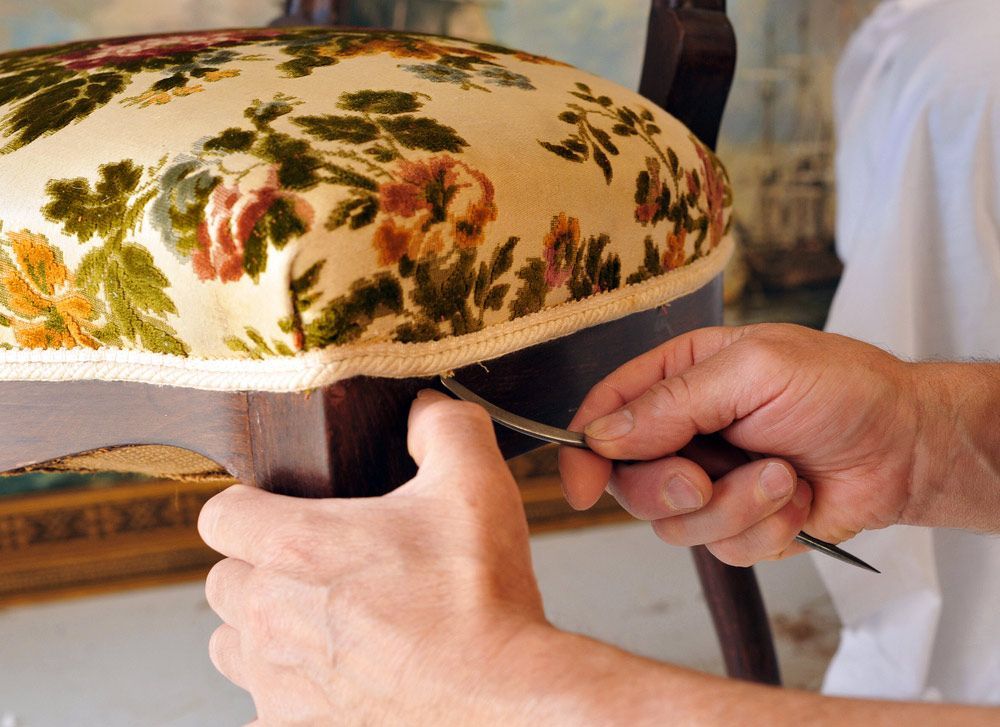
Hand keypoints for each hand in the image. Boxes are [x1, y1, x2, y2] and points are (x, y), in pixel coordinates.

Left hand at [198, 390, 551, 725]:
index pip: (219, 514)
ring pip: (232, 647)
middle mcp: (270, 615)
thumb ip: (443, 427)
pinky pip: (262, 710)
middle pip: (223, 582)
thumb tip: (425, 407)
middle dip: (261, 572)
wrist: (502, 698)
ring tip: (324, 627)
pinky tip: (338, 682)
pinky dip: (289, 695)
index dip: (251, 508)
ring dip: (265, 634)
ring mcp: (276, 683)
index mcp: (296, 547)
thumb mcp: (474, 483)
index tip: (285, 514)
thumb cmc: (481, 598)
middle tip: (322, 572)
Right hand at [559, 324, 923, 565]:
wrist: (907, 448)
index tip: (582, 487)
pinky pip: (722, 548)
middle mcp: (685, 432)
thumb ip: (673, 401)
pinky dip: (765, 530)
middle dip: (670, 487)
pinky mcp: (741, 523)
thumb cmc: (843, 389)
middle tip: (708, 477)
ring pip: (674, 523)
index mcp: (678, 378)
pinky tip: (797, 501)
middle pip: (629, 480)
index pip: (605, 413)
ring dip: (734, 506)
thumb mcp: (754, 371)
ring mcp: (711, 481)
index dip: (584, 452)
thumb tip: (603, 435)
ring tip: (783, 477)